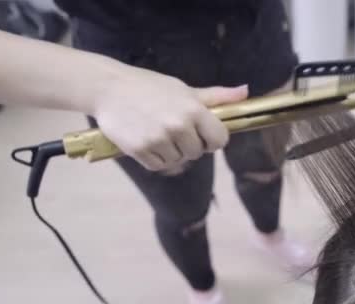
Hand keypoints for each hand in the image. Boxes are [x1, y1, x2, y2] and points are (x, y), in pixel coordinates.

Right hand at [91, 66, 247, 170]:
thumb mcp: (185, 89)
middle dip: (190, 145)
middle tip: (174, 129)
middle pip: (198, 153)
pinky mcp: (140, 150)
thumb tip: (245, 92)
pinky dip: (156, 158)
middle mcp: (178, 126)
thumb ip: (216, 97)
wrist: (109, 89)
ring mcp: (159, 139)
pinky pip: (159, 166)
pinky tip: (148, 140)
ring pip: (179, 161)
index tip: (202, 133)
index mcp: (194, 110)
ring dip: (172, 152)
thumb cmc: (150, 87)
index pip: (220, 140)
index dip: (213, 139)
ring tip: (158, 132)